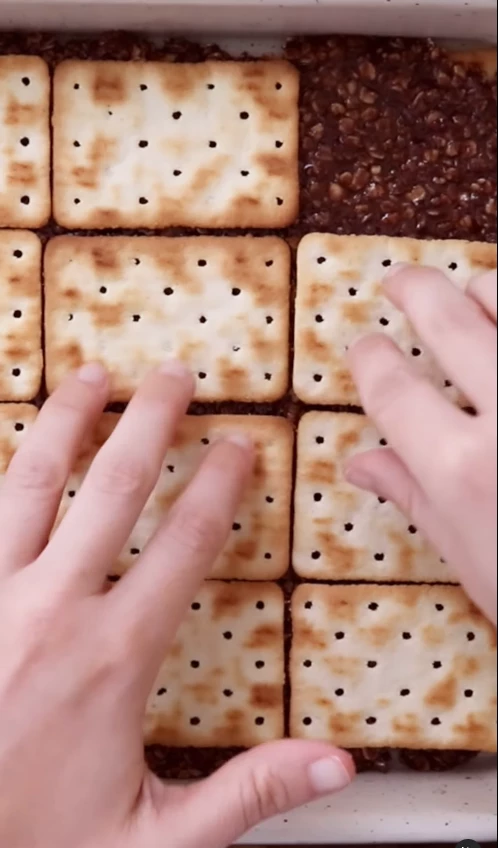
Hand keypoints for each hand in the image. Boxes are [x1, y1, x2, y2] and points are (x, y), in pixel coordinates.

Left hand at [0, 362, 353, 847]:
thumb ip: (248, 795)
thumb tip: (334, 763)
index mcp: (113, 659)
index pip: (185, 543)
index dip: (219, 486)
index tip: (238, 448)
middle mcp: (50, 613)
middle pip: (113, 487)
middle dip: (150, 422)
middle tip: (172, 377)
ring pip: (31, 485)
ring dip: (66, 424)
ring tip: (90, 380)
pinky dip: (2, 479)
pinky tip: (14, 453)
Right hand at [347, 267, 496, 624]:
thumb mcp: (473, 558)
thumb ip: (416, 497)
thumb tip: (360, 461)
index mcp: (463, 468)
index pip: (392, 388)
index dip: (370, 358)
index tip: (367, 348)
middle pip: (449, 320)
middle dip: (415, 290)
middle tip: (401, 281)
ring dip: (484, 288)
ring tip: (472, 291)